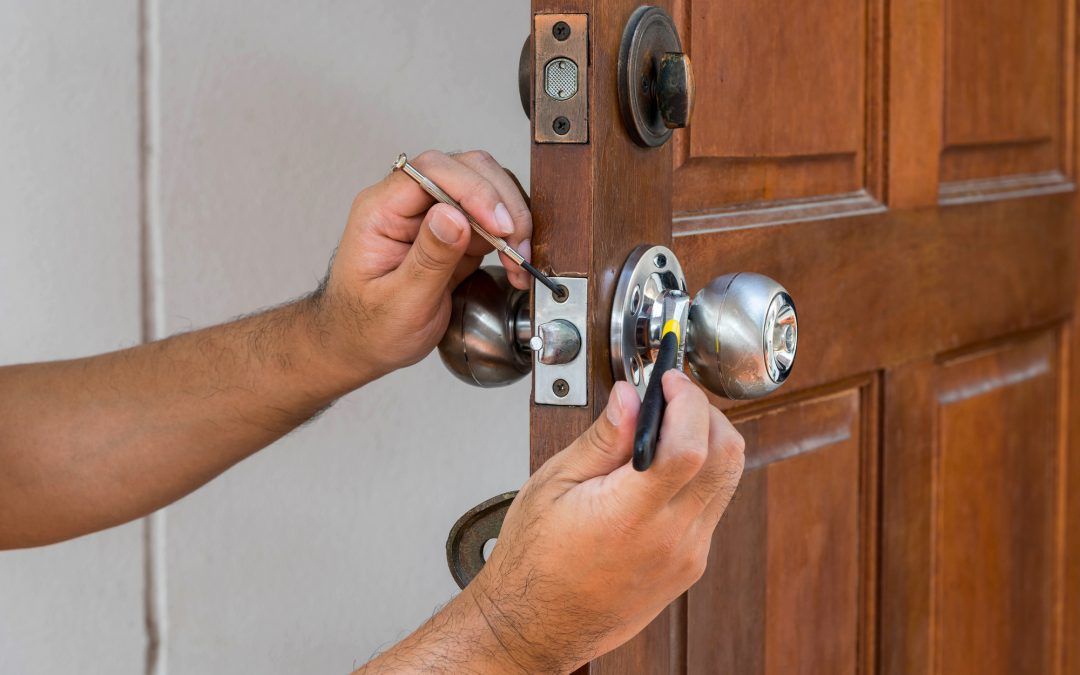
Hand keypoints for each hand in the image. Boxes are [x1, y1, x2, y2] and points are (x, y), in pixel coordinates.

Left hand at [317, 150, 531, 379]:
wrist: (363, 346)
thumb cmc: (368, 327)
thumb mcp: (397, 302)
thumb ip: (428, 259)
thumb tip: (454, 216)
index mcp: (381, 211)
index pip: (432, 171)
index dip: (473, 189)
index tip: (498, 224)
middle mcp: (408, 204)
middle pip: (466, 169)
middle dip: (500, 203)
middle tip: (516, 245)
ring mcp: (433, 216)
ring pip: (485, 190)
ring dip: (511, 220)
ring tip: (518, 260)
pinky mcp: (455, 234)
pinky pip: (490, 220)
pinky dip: (510, 238)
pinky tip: (515, 265)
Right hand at [469, 371, 745, 672]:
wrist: (537, 627)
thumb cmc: (534, 562)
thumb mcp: (553, 485)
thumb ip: (601, 439)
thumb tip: (631, 397)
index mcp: (629, 516)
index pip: (690, 447)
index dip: (688, 402)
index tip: (669, 379)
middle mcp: (670, 539)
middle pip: (726, 457)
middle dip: (706, 412)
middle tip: (673, 395)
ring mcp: (687, 556)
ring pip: (728, 480)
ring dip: (710, 441)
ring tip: (668, 427)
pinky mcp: (690, 566)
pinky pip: (714, 506)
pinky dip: (702, 474)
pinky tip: (665, 467)